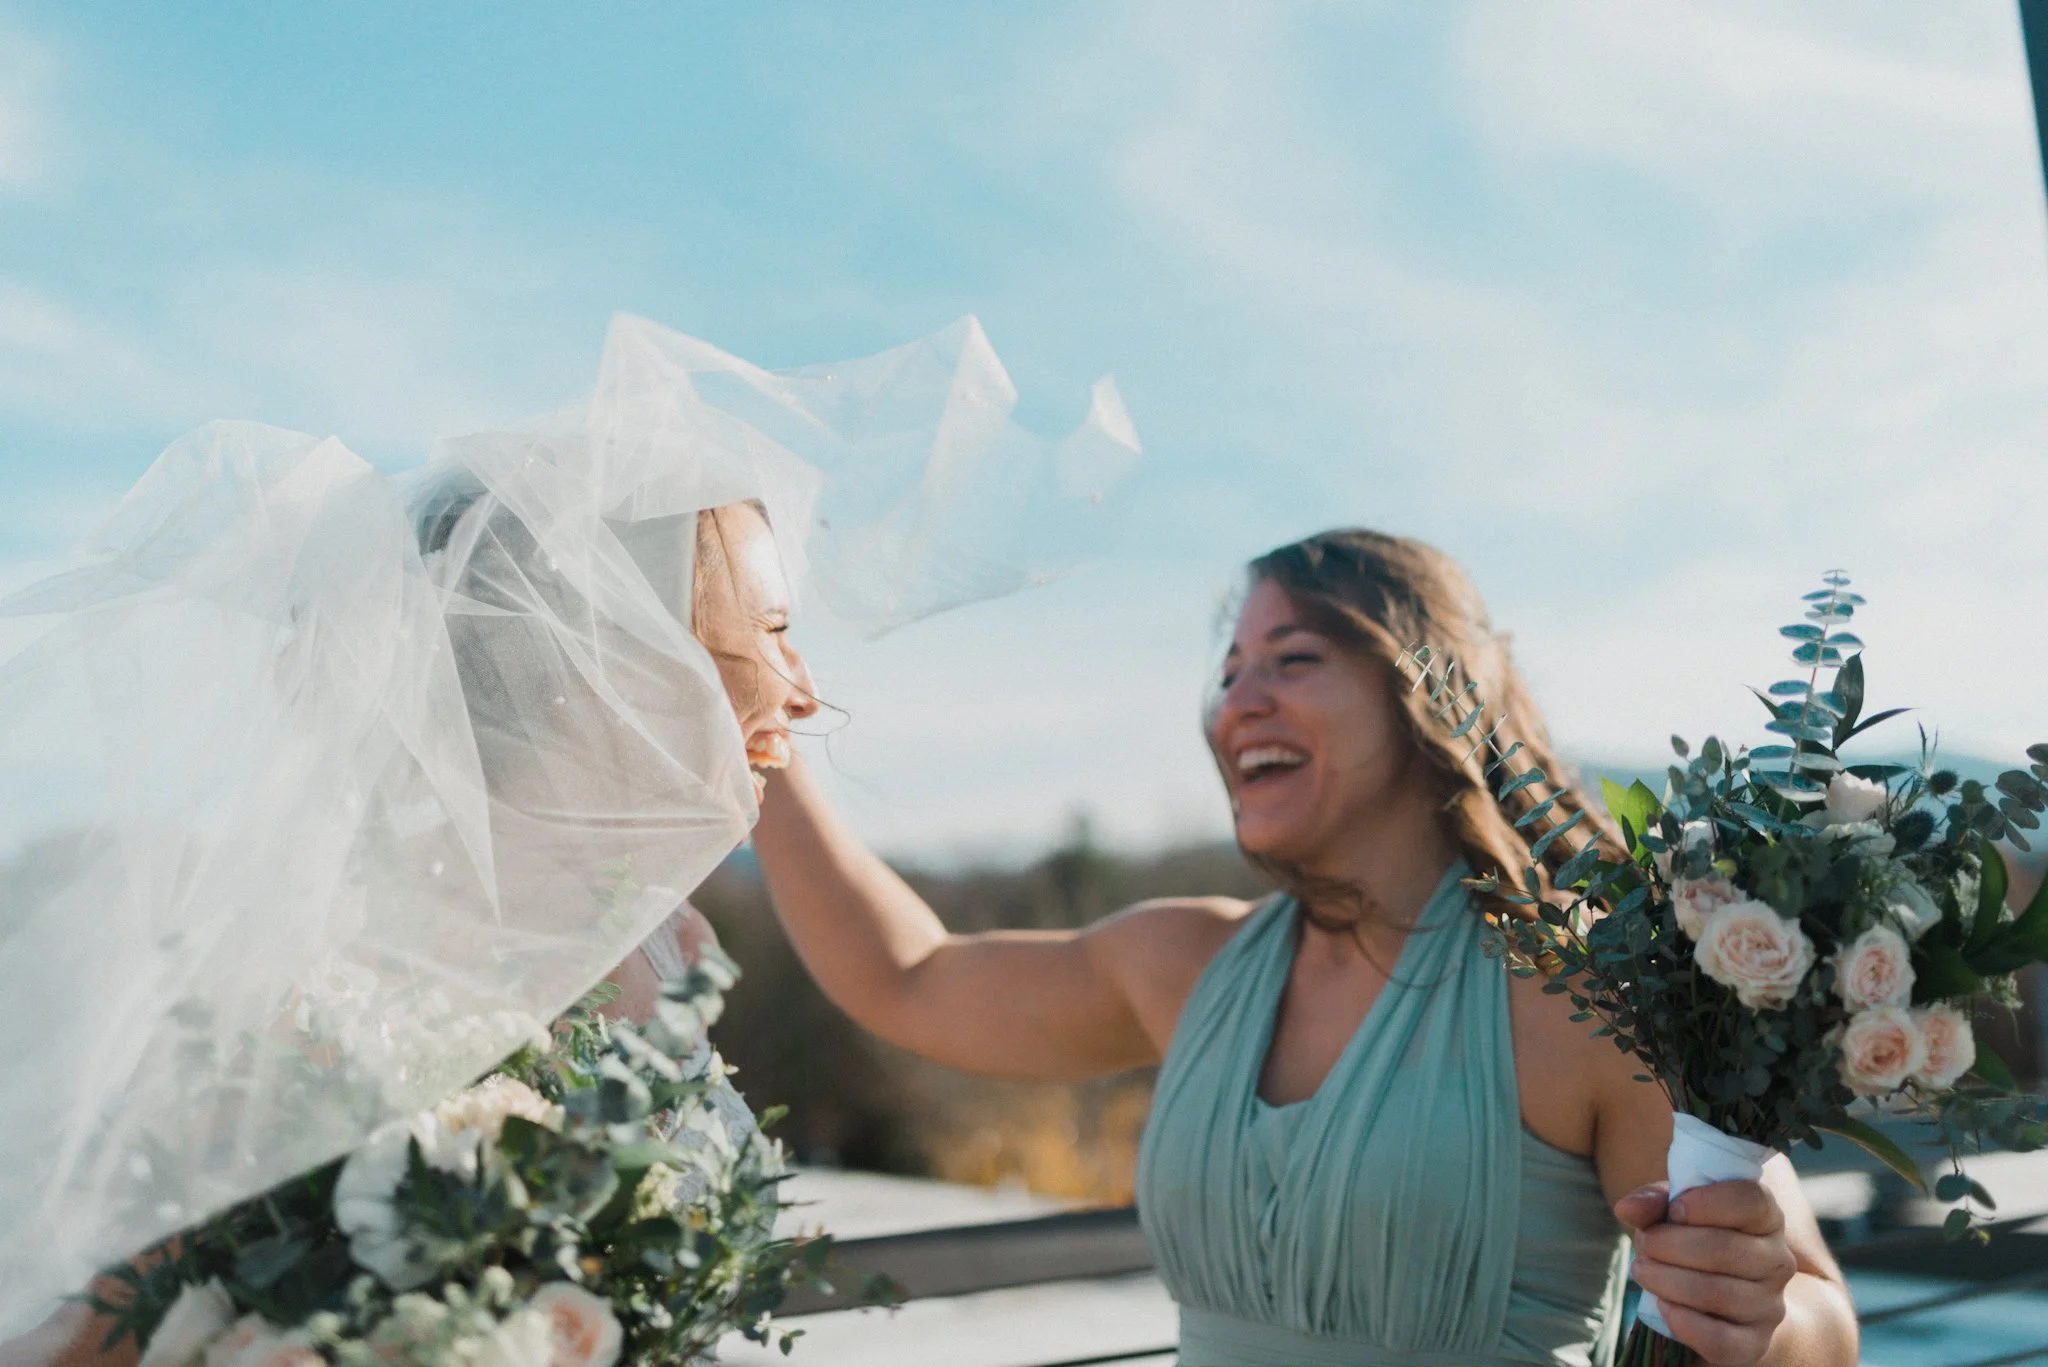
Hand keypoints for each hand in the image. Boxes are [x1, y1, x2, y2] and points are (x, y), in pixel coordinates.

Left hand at [1614, 1179, 1797, 1366]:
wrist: (1723, 1305)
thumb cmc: (1695, 1244)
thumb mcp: (1674, 1214)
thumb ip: (1653, 1202)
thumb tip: (1628, 1208)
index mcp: (1766, 1219)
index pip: (1753, 1201)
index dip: (1708, 1202)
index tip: (1674, 1209)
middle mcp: (1778, 1261)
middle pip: (1724, 1249)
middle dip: (1669, 1243)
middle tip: (1645, 1243)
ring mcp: (1769, 1306)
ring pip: (1715, 1293)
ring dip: (1665, 1280)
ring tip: (1642, 1270)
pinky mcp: (1753, 1344)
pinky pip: (1719, 1339)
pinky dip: (1682, 1322)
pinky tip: (1662, 1306)